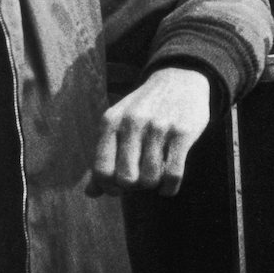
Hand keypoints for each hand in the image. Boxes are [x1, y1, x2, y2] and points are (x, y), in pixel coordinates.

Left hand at [89, 65, 211, 197]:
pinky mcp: (182, 132)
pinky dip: (169, 188)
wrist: (179, 79)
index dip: (110, 187)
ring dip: (153, 186)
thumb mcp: (118, 125)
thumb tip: (90, 193)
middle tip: (140, 179)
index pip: (102, 171)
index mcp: (110, 121)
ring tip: (155, 178)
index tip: (120, 186)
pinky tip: (168, 185)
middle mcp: (132, 122)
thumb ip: (104, 157)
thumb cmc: (144, 110)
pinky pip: (173, 174)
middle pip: (126, 179)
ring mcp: (158, 127)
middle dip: (134, 187)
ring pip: (151, 179)